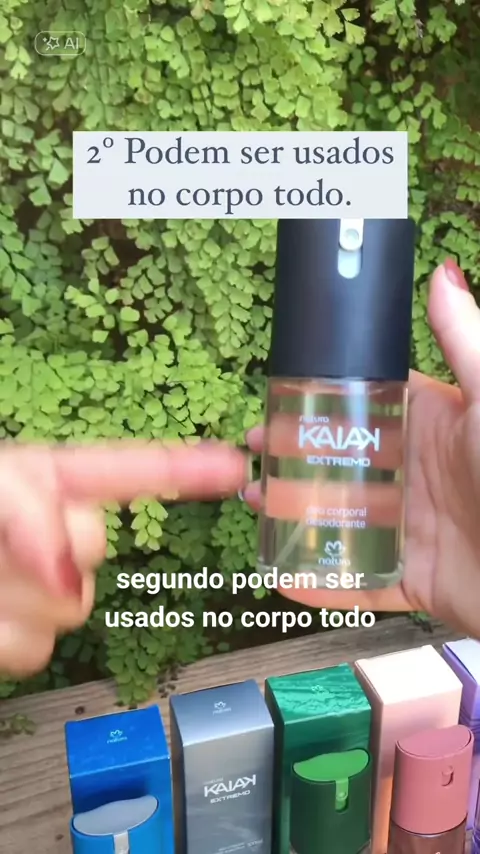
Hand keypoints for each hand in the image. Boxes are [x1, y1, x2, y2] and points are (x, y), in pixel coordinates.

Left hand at [0, 441, 247, 676]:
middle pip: (97, 545)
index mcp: (47, 481)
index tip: (236, 467)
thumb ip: (32, 503)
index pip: (128, 471)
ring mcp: (36, 590)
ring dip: (26, 596)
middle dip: (59, 547)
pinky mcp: (21, 637)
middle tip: (8, 545)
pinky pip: (38, 651)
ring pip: (74, 607)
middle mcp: (48, 534)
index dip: (186, 469)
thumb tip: (70, 576)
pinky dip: (8, 638)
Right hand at [244, 259, 479, 637]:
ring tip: (253, 503)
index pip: (362, 408)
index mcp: (429, 426)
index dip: (315, 404)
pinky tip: (279, 571)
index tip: (272, 403)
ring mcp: (409, 528)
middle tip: (251, 456)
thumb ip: (463, 339)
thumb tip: (440, 271)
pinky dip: (319, 581)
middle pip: (340, 462)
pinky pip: (357, 580)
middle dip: (292, 458)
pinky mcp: (411, 576)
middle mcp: (414, 474)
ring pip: (340, 518)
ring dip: (293, 512)